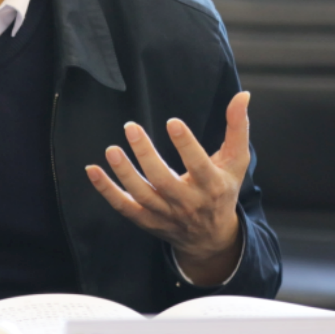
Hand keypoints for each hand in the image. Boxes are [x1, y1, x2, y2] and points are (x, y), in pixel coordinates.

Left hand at [85, 91, 250, 285]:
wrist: (211, 238)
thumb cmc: (222, 189)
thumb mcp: (236, 162)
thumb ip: (237, 128)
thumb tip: (243, 95)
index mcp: (212, 186)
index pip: (199, 166)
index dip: (186, 145)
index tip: (172, 122)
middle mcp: (188, 203)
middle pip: (163, 181)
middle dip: (146, 155)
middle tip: (131, 127)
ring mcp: (165, 214)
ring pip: (142, 195)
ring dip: (124, 173)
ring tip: (111, 149)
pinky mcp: (147, 221)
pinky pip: (123, 207)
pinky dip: (106, 191)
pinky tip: (92, 170)